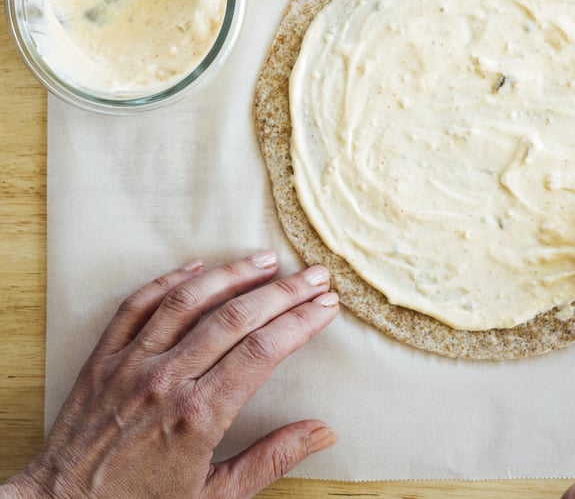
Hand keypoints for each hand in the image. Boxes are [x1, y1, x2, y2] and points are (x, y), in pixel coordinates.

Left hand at [2, 252, 338, 498]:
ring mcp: (131, 364)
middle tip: (315, 275)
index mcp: (198, 416)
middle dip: (284, 291)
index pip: (264, 351)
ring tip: (266, 259)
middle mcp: (166, 380)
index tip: (326, 307)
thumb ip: (270, 460)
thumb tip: (323, 430)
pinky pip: (138, 305)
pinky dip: (169, 281)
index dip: (301, 322)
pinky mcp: (103, 358)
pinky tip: (198, 268)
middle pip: (236, 318)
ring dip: (233, 274)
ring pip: (190, 301)